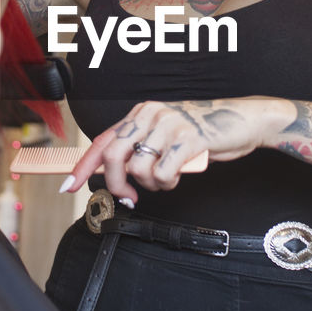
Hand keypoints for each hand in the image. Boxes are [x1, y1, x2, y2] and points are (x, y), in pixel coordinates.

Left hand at [61, 97, 282, 202]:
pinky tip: (179, 174)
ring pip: (139, 168)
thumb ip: (140, 146)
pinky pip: (163, 173)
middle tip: (129, 198)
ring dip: (152, 184)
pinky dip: (168, 182)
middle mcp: (151, 114)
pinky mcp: (188, 139)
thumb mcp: (165, 134)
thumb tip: (113, 172)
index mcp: (141, 113)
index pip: (104, 140)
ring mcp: (169, 125)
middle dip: (116, 183)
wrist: (242, 120)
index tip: (69, 185)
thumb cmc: (202, 132)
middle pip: (114, 156)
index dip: (84, 165)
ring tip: (168, 177)